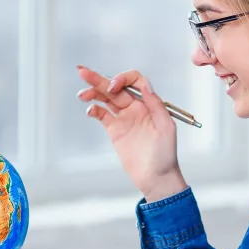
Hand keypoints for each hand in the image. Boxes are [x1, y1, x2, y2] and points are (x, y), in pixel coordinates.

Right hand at [77, 66, 186, 201]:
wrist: (156, 177)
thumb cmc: (165, 155)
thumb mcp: (166, 127)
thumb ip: (155, 105)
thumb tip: (145, 85)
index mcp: (149, 104)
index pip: (134, 81)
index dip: (122, 79)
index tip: (113, 88)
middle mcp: (136, 107)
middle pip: (115, 87)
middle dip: (99, 79)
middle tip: (82, 71)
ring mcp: (124, 118)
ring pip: (106, 99)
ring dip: (93, 92)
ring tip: (81, 93)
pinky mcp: (115, 130)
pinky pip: (102, 115)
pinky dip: (94, 109)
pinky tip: (90, 109)